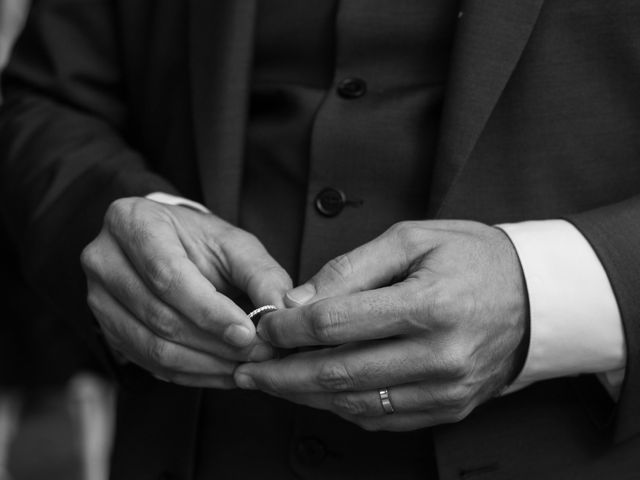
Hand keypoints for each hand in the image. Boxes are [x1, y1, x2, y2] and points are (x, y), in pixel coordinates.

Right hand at [81, 197, 291, 387]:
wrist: (167, 245)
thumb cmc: (201, 241)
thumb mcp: (235, 244)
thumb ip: (261, 274)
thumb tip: (282, 311)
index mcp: (131, 223)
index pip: (168, 276)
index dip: (209, 311)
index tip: (247, 332)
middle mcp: (104, 261)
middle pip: (159, 316)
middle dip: (214, 343)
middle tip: (258, 354)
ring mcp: (98, 300)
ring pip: (153, 347)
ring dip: (206, 364)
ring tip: (247, 366)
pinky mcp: (108, 331)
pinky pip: (150, 364)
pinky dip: (192, 374)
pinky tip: (224, 373)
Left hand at [234, 220, 527, 430]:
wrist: (533, 296)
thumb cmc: (471, 258)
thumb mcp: (412, 239)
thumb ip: (352, 268)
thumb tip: (299, 300)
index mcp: (431, 305)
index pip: (337, 324)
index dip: (290, 328)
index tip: (265, 325)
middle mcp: (441, 356)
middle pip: (338, 372)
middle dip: (282, 372)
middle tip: (248, 369)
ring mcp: (447, 390)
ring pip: (354, 402)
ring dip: (303, 395)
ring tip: (270, 383)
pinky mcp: (450, 408)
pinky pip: (381, 418)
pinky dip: (340, 407)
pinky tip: (315, 394)